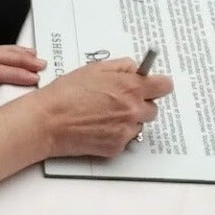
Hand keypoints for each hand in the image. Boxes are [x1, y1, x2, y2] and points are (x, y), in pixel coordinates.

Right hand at [33, 57, 173, 157]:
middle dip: (140, 102)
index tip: (154, 84)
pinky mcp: (116, 148)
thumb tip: (136, 68)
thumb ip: (123, 66)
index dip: (158, 84)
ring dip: (129, 119)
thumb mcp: (97, 68)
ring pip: (139, 124)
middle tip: (120, 99)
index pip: (165, 86)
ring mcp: (125, 131)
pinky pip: (125, 139)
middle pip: (153, 108)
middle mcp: (132, 111)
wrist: (49, 120)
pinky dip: (116, 133)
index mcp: (131, 88)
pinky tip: (99, 125)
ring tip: (105, 112)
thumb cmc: (68, 93)